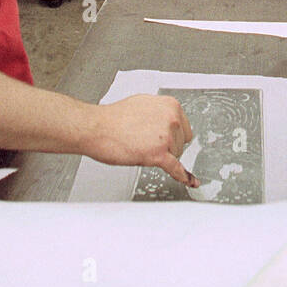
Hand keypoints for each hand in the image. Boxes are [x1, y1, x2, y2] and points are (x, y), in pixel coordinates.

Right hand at [85, 95, 199, 186]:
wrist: (96, 128)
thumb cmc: (113, 119)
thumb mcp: (144, 105)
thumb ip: (160, 113)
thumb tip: (168, 122)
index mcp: (170, 105)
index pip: (184, 127)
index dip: (172, 135)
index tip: (166, 139)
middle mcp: (171, 118)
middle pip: (181, 142)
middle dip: (166, 146)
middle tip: (146, 143)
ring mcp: (166, 136)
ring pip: (176, 155)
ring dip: (160, 156)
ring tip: (141, 147)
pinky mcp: (158, 154)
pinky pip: (175, 169)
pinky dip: (182, 176)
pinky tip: (190, 181)